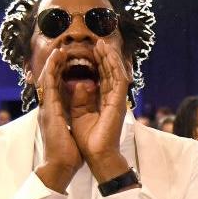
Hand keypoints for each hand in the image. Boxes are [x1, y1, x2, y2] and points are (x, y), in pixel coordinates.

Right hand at [34, 48, 82, 191]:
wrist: (60, 166)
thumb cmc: (68, 153)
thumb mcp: (73, 130)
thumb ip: (74, 116)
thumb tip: (80, 105)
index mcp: (54, 113)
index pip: (56, 88)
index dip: (60, 74)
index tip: (66, 63)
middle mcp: (48, 108)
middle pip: (50, 81)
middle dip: (55, 65)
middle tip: (62, 51)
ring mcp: (46, 108)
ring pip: (47, 78)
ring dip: (53, 63)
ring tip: (59, 50)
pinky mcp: (49, 109)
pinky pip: (49, 84)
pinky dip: (53, 69)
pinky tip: (57, 58)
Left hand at [70, 39, 132, 180]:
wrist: (95, 155)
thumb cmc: (87, 141)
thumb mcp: (78, 115)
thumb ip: (80, 98)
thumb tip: (80, 83)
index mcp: (102, 103)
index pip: (101, 79)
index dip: (97, 65)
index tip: (90, 52)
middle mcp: (111, 100)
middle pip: (109, 73)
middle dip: (104, 58)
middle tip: (98, 43)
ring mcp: (116, 101)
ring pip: (115, 73)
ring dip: (109, 58)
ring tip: (102, 44)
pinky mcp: (118, 103)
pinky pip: (118, 79)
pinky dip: (113, 66)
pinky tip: (108, 55)